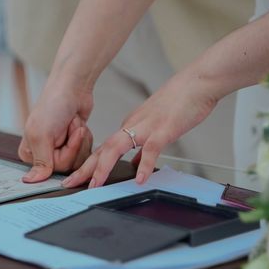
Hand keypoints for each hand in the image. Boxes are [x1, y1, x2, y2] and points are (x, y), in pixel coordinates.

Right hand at [19, 82, 93, 181]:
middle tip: (70, 125)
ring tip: (73, 123)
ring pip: (79, 160)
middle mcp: (43, 153)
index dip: (65, 152)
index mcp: (30, 153)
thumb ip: (40, 161)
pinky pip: (86, 152)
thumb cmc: (54, 104)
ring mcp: (60, 149)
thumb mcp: (42, 134)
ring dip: (81, 139)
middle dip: (74, 143)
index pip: (53, 169)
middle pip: (68, 166)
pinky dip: (86, 137)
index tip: (63, 135)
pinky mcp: (74, 144)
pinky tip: (79, 125)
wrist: (73, 86)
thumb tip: (30, 182)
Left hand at [62, 70, 219, 187]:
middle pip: (103, 150)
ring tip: (94, 185)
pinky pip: (150, 149)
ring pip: (117, 148)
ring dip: (103, 167)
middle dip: (85, 168)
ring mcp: (147, 127)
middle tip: (70, 183)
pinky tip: (139, 179)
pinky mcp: (163, 129)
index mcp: (130, 126)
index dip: (89, 164)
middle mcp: (133, 126)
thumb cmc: (181, 102)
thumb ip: (144, 146)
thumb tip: (137, 163)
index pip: (104, 149)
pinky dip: (144, 165)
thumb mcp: (156, 126)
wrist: (198, 83)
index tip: (77, 178)